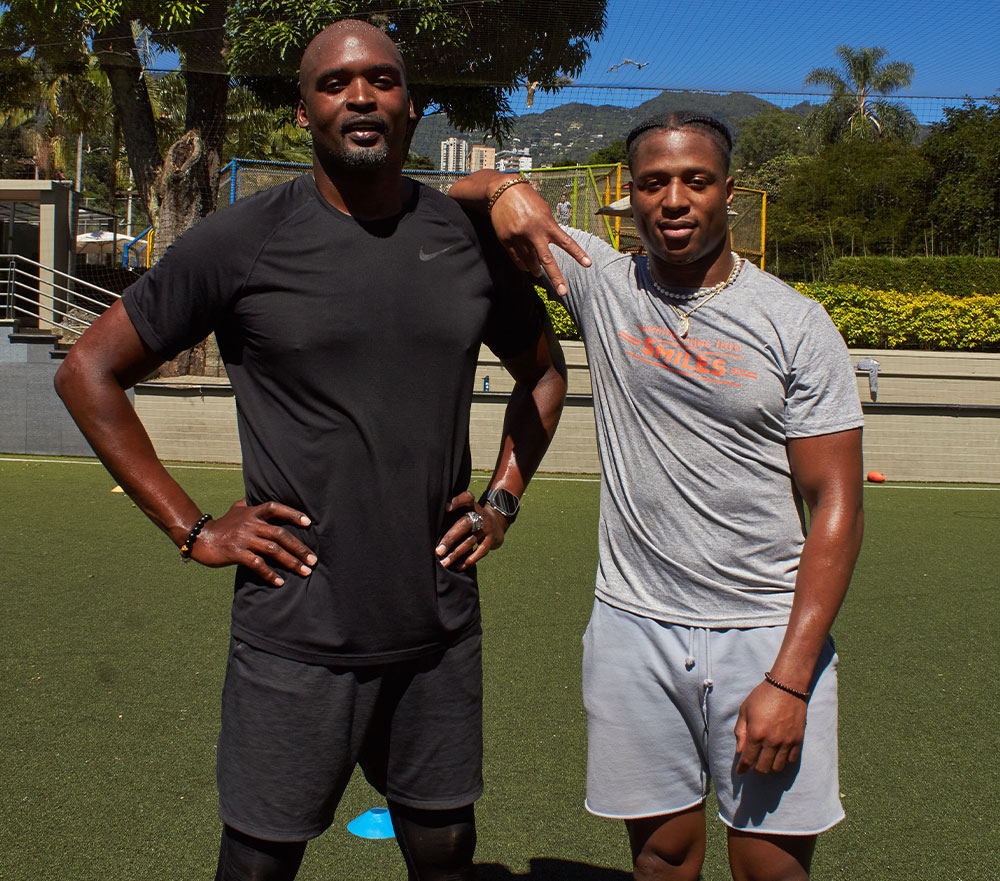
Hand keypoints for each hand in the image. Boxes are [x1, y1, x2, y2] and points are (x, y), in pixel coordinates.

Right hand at [190, 499, 316, 587]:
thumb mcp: (235, 509)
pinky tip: (279, 582)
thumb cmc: (221, 525)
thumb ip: (247, 504)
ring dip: (291, 562)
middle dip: (299, 547)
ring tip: (305, 571)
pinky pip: (257, 564)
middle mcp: (250, 524)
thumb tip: (253, 497)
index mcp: (252, 513)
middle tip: (313, 560)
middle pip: (280, 534)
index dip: (292, 513)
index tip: (308, 522)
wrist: (199, 538)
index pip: (275, 508)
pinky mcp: (236, 553)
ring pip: (272, 549)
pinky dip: (269, 574)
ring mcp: (243, 539)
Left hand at [434, 491, 507, 569]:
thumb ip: (451, 510)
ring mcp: (486, 528)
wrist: (496, 523)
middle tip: (438, 551)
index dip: (457, 501)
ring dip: (456, 553)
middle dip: (450, 538)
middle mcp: (479, 514)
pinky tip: (459, 566)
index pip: (466, 497)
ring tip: (444, 562)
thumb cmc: (470, 516)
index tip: (446, 507)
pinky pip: (481, 551)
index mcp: (471, 504)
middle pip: (464, 525)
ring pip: (470, 541)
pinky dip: (470, 559)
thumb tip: (434, 519)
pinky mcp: (491, 540)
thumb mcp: (464, 507)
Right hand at [489, 183, 591, 295]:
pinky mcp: (506, 240)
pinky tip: (527, 268)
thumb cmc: (527, 199)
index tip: (588, 264)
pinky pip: (517, 259)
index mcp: (547, 224)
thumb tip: (552, 244)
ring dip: (536, 270)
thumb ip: (549, 228)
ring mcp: (519, 237)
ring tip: (538, 274)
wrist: (502, 191)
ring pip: (530, 262)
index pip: (566, 242)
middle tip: (563, 292)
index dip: (578, 254)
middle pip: (547, 260)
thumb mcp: (544, 210)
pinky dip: (523, 266)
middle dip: (556, 277)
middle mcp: (534, 232)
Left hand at [733, 680, 807, 774]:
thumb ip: (741, 732)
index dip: (742, 768)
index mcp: (756, 734)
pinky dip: (783, 761)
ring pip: (778, 767)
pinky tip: (778, 755)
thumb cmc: (762, 697)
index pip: (748, 760)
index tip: (740, 772)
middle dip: (756, 768)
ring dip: (770, 766)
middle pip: (763, 768)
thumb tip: (740, 751)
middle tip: (753, 763)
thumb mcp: (745, 711)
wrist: (787, 687)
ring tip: (766, 760)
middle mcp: (772, 741)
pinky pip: (791, 760)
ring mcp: (787, 742)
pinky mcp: (798, 740)